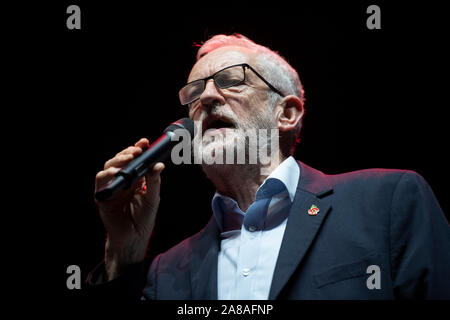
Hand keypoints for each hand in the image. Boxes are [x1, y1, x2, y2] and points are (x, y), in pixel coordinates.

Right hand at [94, 138, 164, 279]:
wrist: (134, 238)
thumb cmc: (143, 219)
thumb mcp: (152, 198)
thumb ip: (154, 181)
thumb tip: (159, 165)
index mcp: (135, 178)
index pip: (134, 159)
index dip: (138, 148)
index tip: (145, 142)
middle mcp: (122, 180)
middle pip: (121, 159)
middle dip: (129, 151)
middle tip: (138, 149)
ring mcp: (111, 187)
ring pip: (109, 165)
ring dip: (118, 159)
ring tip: (130, 157)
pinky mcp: (102, 195)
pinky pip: (101, 180)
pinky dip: (108, 173)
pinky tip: (118, 172)